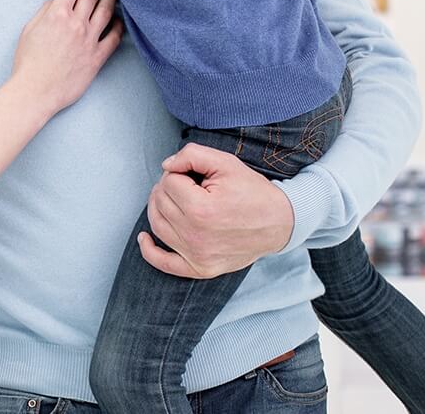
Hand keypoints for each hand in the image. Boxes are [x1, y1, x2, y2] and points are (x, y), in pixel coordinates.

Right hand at [8, 0, 122, 117]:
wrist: (37, 90)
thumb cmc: (28, 62)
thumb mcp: (29, 30)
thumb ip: (44, 13)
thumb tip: (55, 2)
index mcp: (57, 15)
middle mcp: (76, 24)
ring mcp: (90, 40)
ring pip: (106, 10)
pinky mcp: (98, 56)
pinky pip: (114, 37)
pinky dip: (119, 25)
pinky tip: (120, 18)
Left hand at [137, 143, 295, 278]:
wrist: (280, 223)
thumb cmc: (252, 192)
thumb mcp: (226, 163)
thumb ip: (192, 155)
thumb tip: (166, 166)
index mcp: (201, 209)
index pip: (168, 182)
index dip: (179, 173)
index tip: (197, 176)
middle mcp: (196, 236)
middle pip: (160, 202)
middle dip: (169, 188)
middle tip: (189, 185)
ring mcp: (197, 255)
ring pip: (157, 225)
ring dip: (159, 208)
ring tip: (176, 199)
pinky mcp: (200, 268)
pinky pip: (164, 263)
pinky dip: (149, 251)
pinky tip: (144, 238)